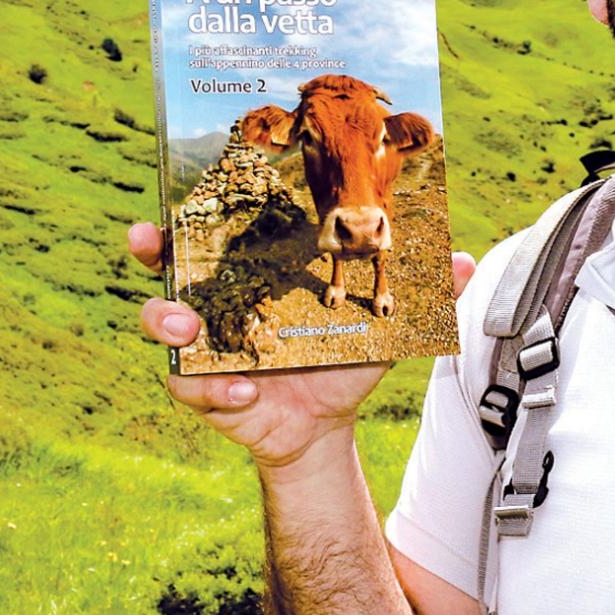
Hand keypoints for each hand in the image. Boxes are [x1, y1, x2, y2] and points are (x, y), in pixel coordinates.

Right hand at [127, 222, 476, 470]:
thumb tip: (465, 261)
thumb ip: (422, 293)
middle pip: (167, 265)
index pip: (216, 230)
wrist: (326, 424)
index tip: (177, 191)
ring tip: (189, 327)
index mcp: (255, 270)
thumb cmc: (344, 360)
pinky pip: (189, 381)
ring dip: (166, 318)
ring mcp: (205, 343)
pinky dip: (214, 384)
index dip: (190, 209)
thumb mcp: (383, 325)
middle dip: (152, 249)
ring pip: (161, 321)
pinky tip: (243, 389)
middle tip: (149, 242)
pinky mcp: (204, 388)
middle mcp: (221, 299)